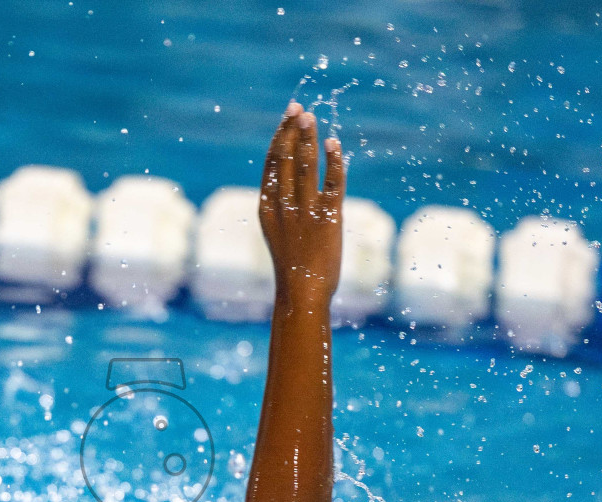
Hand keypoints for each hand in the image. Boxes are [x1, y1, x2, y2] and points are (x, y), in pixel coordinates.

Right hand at [258, 101, 344, 307]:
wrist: (302, 293)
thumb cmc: (292, 265)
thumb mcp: (278, 231)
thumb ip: (281, 205)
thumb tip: (291, 178)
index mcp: (267, 207)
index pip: (272, 164)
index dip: (280, 137)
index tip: (288, 116)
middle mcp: (283, 206)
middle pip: (287, 159)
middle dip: (292, 131)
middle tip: (299, 109)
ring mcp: (305, 212)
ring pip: (306, 167)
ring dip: (309, 139)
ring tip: (311, 117)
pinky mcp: (327, 219)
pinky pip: (331, 184)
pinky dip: (333, 162)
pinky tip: (334, 144)